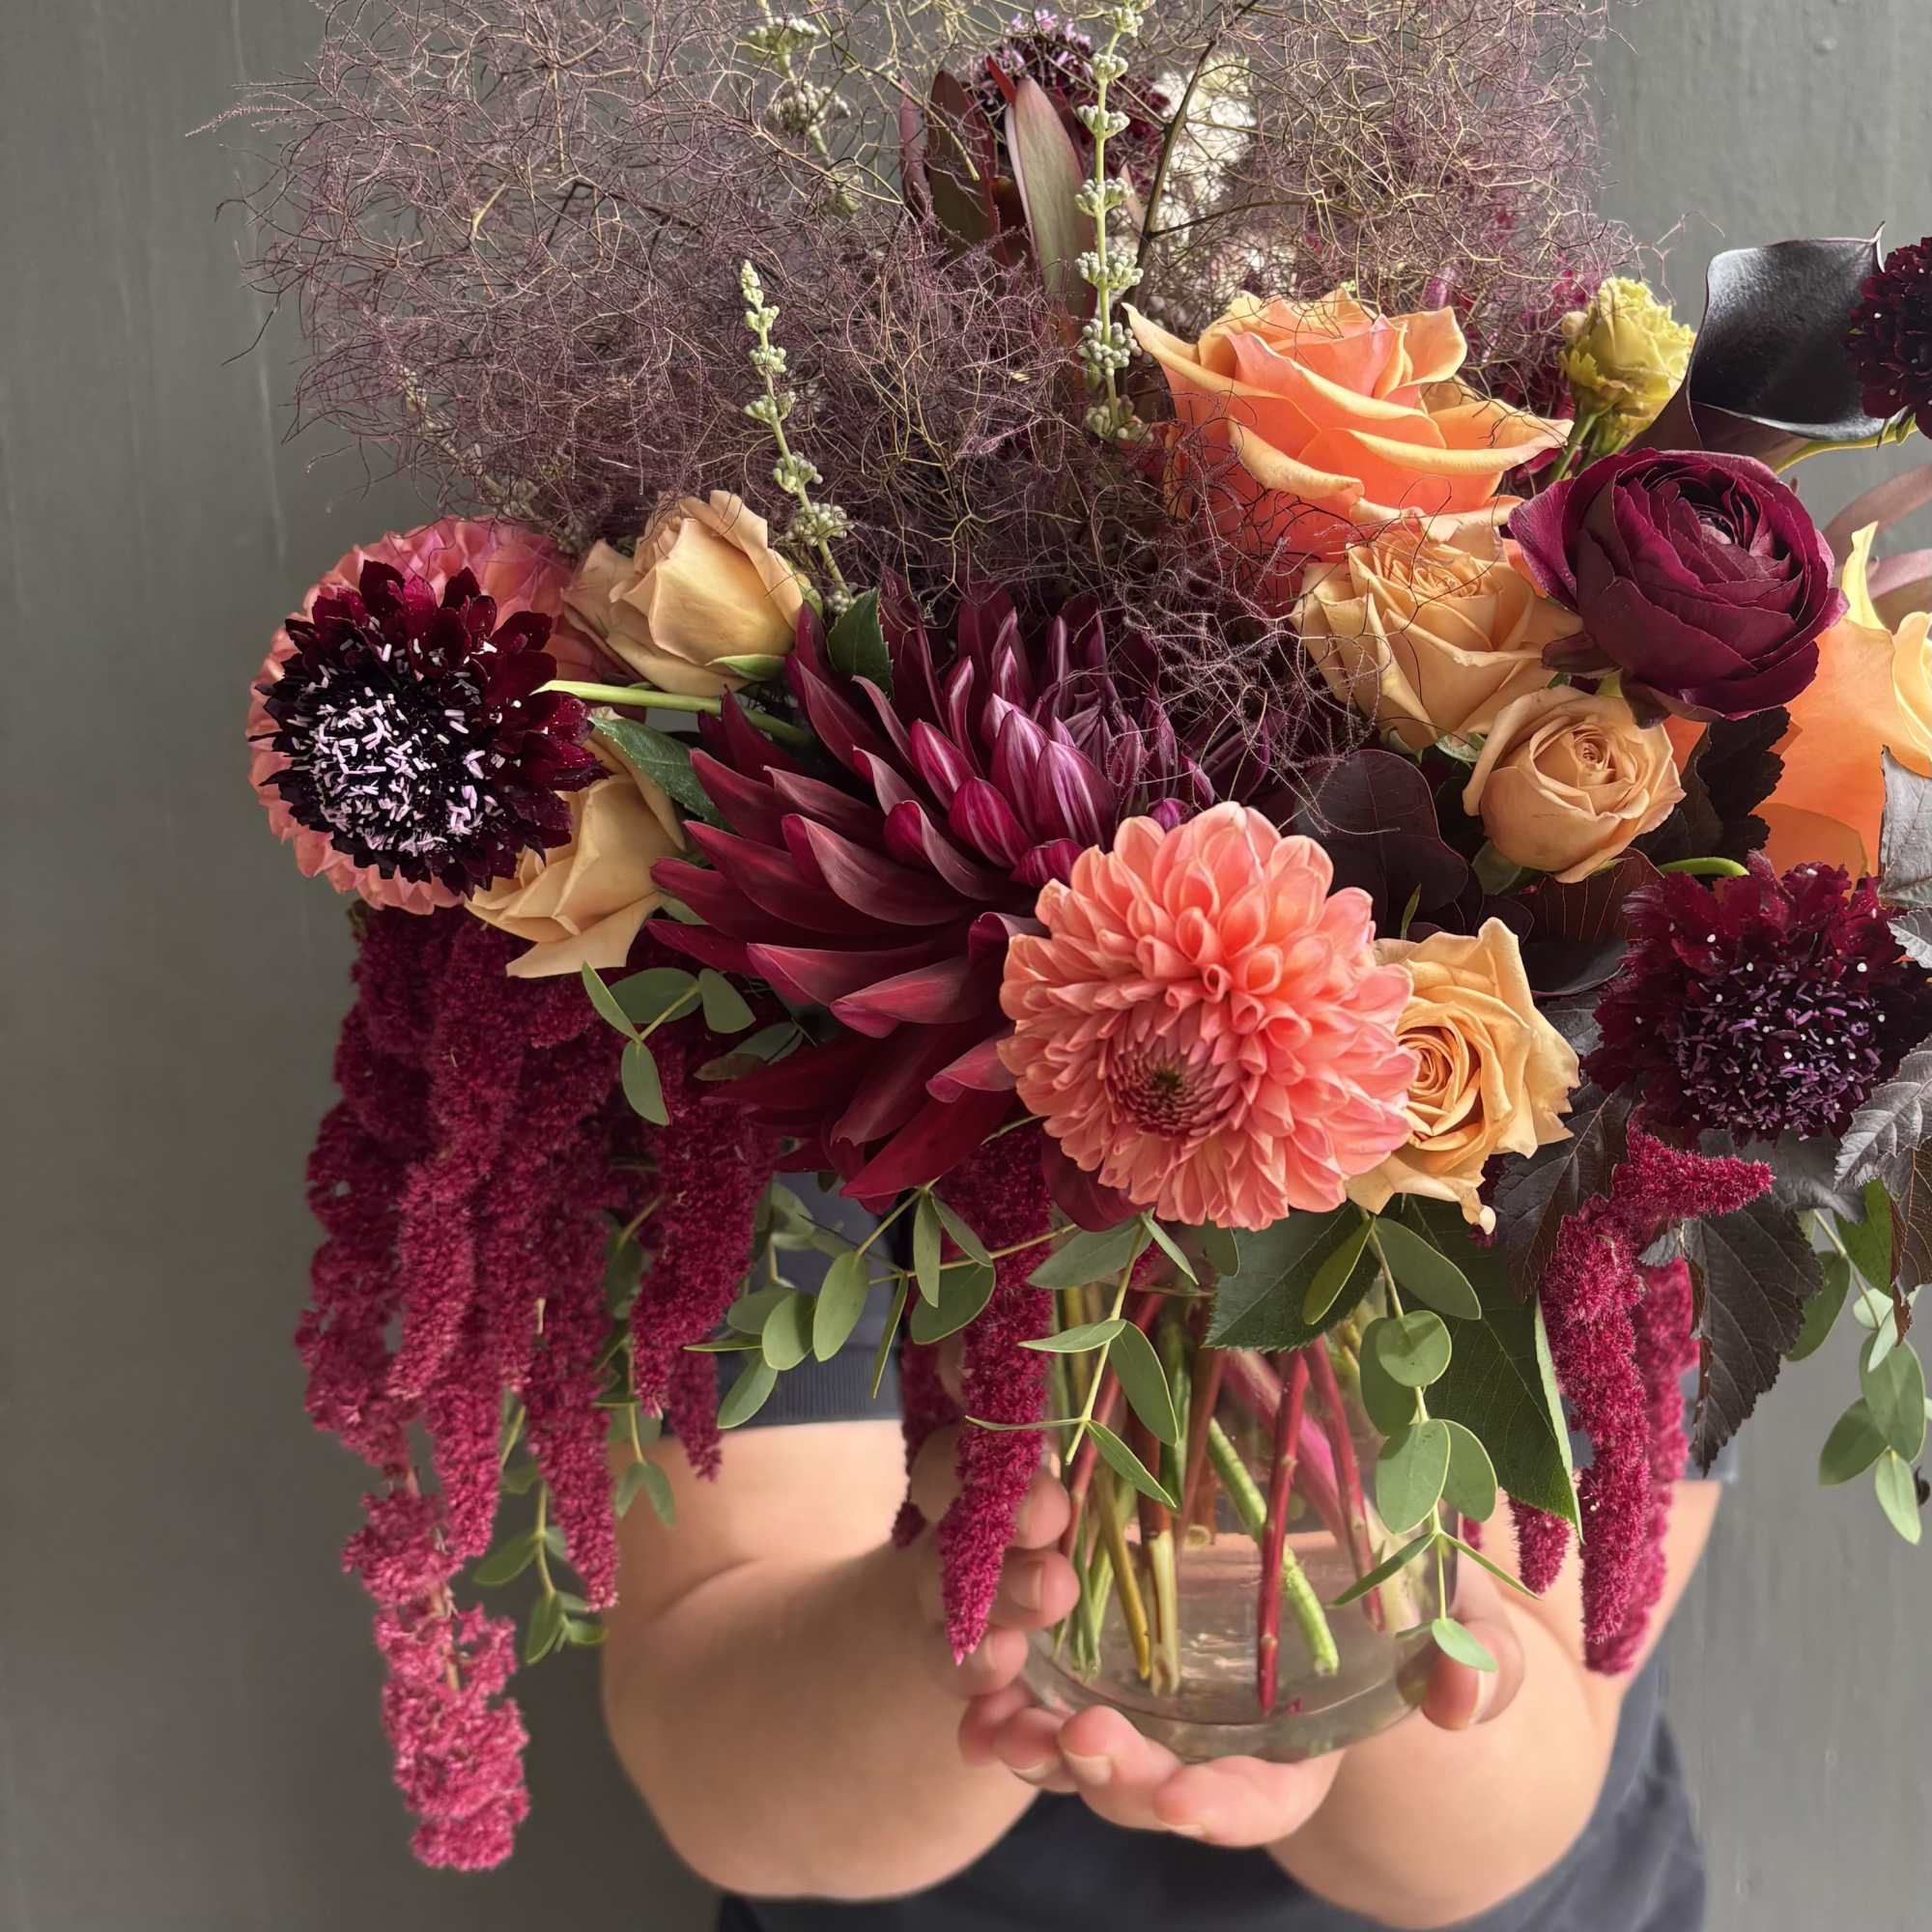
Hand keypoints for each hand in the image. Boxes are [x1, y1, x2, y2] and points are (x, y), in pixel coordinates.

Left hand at [912, 1407, 1526, 1849]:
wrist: (1344, 1544)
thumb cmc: (1412, 1592)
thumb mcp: (1456, 1619)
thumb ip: (1471, 1659)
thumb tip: (1458, 1697)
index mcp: (1296, 1755)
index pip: (1261, 1803)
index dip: (1224, 1809)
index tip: (1188, 1805)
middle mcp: (1212, 1748)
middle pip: (1155, 1790)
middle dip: (1115, 1780)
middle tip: (1079, 1743)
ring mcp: (1152, 1709)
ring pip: (1082, 1752)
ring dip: (1038, 1750)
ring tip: (1000, 1729)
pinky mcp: (1104, 1655)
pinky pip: (1044, 1691)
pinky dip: (1006, 1700)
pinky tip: (975, 1689)